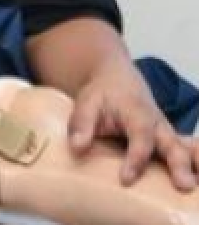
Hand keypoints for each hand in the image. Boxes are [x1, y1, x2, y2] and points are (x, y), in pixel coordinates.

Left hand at [69, 57, 198, 189]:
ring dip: (189, 166)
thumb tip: (77, 148)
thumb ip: (81, 124)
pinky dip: (191, 163)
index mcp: (137, 112)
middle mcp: (158, 124)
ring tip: (191, 185)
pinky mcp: (168, 142)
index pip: (140, 137)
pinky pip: (185, 152)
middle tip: (183, 184)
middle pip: (172, 144)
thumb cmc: (102, 94)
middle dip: (179, 164)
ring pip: (183, 149)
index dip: (135, 159)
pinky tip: (193, 178)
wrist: (117, 80)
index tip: (125, 179)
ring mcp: (166, 133)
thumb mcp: (86, 103)